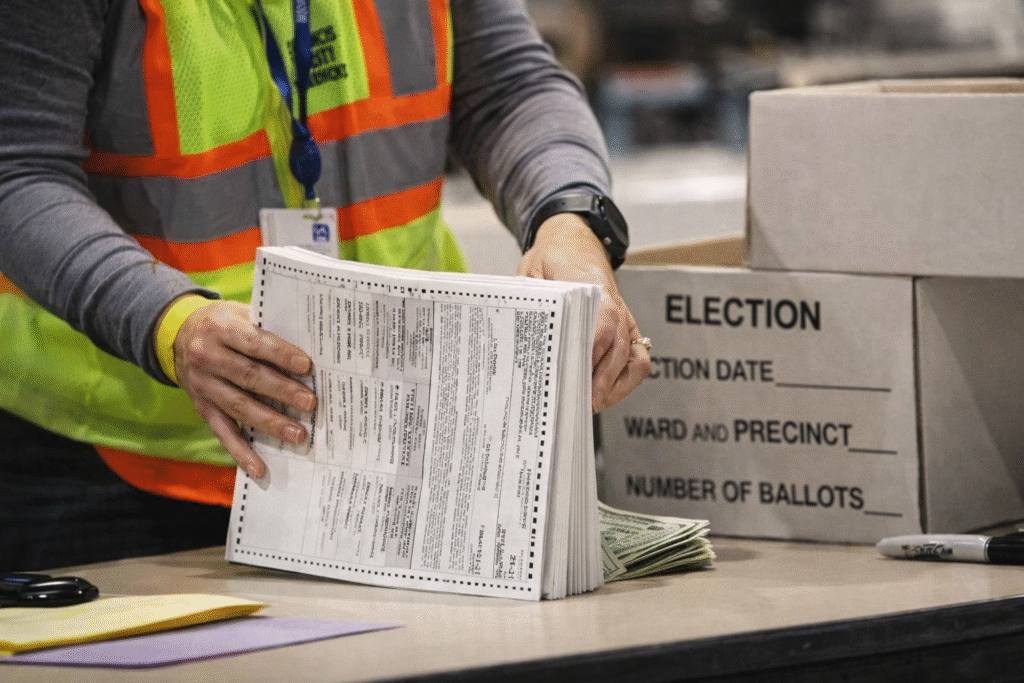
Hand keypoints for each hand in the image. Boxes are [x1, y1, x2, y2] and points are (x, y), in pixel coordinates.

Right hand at [169, 300, 315, 478]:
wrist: (177, 335)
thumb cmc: (224, 323)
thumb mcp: (239, 313)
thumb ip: (267, 327)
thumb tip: (311, 345)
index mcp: (220, 328)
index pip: (254, 342)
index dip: (280, 354)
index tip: (307, 365)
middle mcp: (207, 357)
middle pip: (248, 377)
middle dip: (282, 391)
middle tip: (311, 403)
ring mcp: (203, 386)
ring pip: (239, 407)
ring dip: (270, 423)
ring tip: (297, 435)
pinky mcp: (202, 408)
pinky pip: (222, 432)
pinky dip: (241, 452)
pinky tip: (260, 468)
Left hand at [517, 213, 650, 412]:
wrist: (574, 240)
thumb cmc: (551, 259)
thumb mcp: (532, 274)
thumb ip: (532, 304)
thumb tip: (523, 340)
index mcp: (591, 287)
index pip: (600, 327)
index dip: (589, 357)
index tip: (574, 381)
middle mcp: (615, 305)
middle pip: (616, 351)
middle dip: (598, 383)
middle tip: (576, 406)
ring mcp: (625, 318)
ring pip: (632, 360)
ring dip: (614, 387)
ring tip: (591, 405)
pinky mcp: (628, 328)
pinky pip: (639, 359)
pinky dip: (627, 380)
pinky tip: (606, 393)